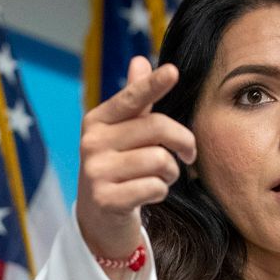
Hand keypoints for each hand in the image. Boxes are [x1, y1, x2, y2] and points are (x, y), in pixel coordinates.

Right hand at [77, 57, 195, 276]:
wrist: (98, 219)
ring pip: (160, 161)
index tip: (173, 71)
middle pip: (157, 128)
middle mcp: (92, 143)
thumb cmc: (119, 168)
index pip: (132, 98)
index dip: (153, 85)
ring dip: (171, 173)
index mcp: (97, 121)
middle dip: (183, 142)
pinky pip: (154, 187)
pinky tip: (149, 195)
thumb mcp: (122, 134)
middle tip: (188, 154)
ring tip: (161, 178)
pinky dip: (160, 191)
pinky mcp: (106, 199)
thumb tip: (140, 60)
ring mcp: (96, 172)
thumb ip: (134, 101)